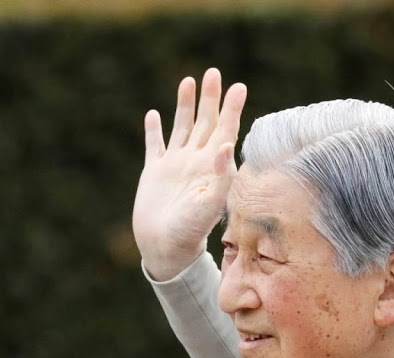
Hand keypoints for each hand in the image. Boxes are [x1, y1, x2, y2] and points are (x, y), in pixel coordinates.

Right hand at [133, 68, 247, 280]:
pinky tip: (154, 114)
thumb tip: (228, 145)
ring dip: (185, 105)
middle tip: (215, 73)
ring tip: (188, 81)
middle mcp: (196, 162)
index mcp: (212, 167)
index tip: (239, 87)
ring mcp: (175, 165)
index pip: (225, 131)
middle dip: (210, 99)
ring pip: (181, 127)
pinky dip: (154, 130)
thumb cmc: (192, 230)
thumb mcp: (211, 204)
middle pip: (206, 123)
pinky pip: (155, 145)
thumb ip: (221, 175)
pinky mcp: (154, 172)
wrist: (166, 248)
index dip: (232, 109)